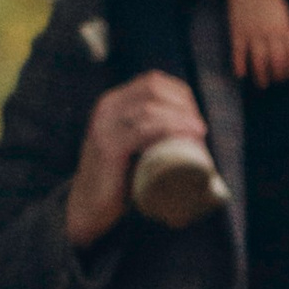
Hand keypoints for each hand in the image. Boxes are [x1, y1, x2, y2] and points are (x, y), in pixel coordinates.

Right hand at [67, 74, 208, 248]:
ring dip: (180, 116)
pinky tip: (185, 136)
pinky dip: (167, 129)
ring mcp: (106, 125)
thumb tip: (196, 136)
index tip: (197, 118)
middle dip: (184, 104)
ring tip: (199, 134)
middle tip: (200, 130)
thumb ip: (152, 135)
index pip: (153, 81)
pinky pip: (142, 129)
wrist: (88, 207)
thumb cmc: (120, 180)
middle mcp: (107, 107)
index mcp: (114, 101)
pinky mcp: (108, 147)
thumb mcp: (134, 147)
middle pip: (154, 89)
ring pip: (150, 107)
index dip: (181, 94)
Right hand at [221, 0, 288, 84]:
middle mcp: (270, 32)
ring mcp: (253, 32)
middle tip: (277, 81)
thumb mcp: (283, 14)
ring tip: (263, 84)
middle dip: (278, 75)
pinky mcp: (237, 32)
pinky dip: (239, 65)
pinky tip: (241, 74)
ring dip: (261, 76)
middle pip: (277, 60)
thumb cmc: (268, 0)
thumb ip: (287, 33)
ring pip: (259, 60)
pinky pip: (238, 52)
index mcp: (284, 27)